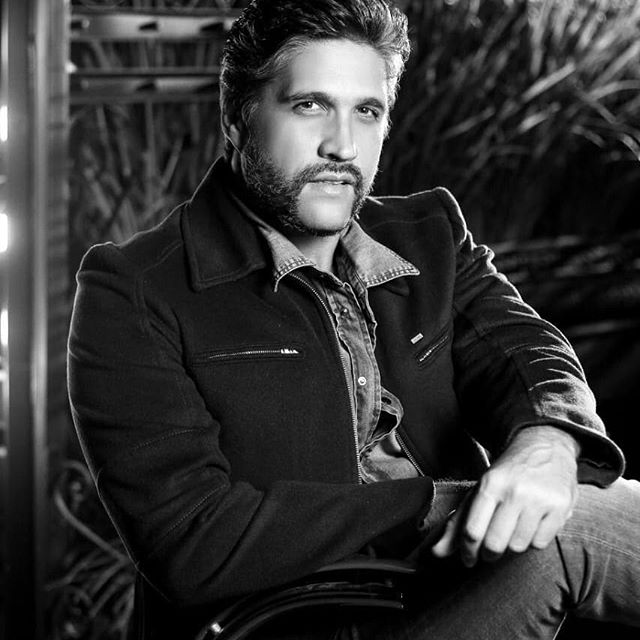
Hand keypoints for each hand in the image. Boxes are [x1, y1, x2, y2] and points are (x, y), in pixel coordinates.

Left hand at [431, 426, 578, 566]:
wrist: (545, 446)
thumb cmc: (507, 473)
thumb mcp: (480, 489)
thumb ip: (458, 522)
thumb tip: (437, 552)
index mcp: (490, 484)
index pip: (472, 530)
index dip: (468, 551)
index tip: (468, 559)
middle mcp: (514, 491)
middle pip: (495, 543)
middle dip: (489, 553)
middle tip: (490, 550)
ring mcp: (539, 499)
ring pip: (518, 546)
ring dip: (512, 545)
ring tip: (512, 530)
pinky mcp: (560, 507)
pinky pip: (541, 543)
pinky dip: (533, 540)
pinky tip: (532, 524)